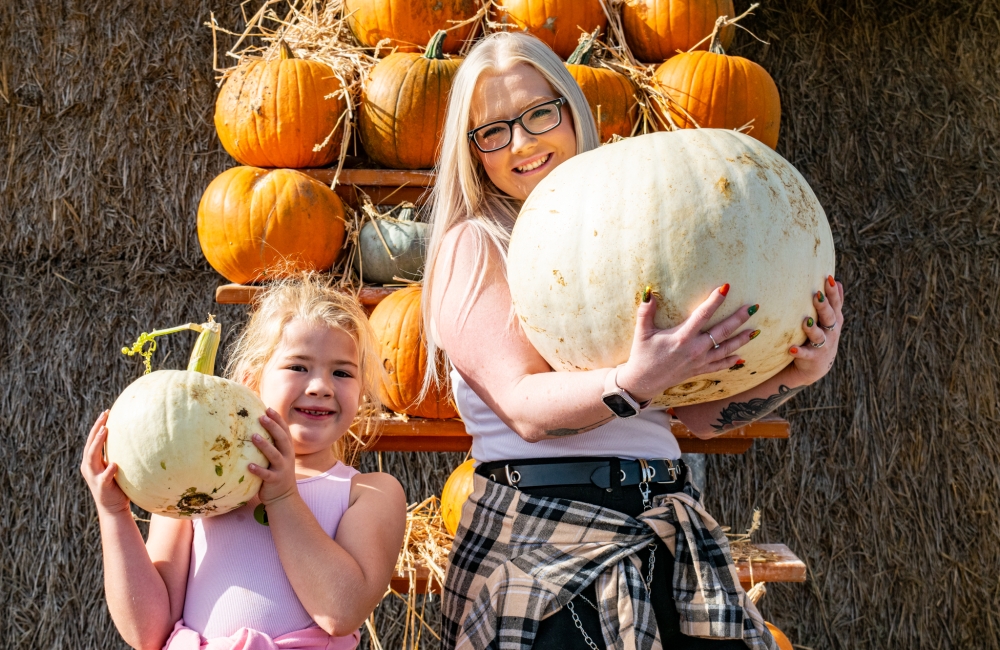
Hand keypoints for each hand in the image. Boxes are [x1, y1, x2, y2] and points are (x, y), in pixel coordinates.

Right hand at [80, 410, 130, 515]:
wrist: (113, 508)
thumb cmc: (117, 484)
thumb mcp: (116, 466)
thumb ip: (120, 454)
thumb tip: (137, 437)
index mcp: (92, 461)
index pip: (93, 440)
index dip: (98, 426)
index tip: (106, 412)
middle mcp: (89, 467)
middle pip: (90, 444)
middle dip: (96, 429)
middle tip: (104, 415)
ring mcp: (94, 477)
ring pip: (92, 457)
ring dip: (98, 443)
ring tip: (105, 430)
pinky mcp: (101, 487)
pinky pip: (104, 478)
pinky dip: (108, 470)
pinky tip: (114, 464)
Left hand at [248, 408, 296, 505]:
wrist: (284, 496)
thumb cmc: (276, 472)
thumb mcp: (278, 456)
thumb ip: (271, 444)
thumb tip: (254, 427)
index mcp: (287, 449)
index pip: (284, 430)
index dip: (277, 419)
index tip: (267, 409)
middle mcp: (287, 456)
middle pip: (281, 439)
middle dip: (272, 427)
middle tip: (261, 417)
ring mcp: (282, 468)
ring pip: (274, 455)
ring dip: (265, 445)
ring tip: (254, 436)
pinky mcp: (275, 480)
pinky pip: (266, 474)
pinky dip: (258, 470)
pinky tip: (249, 465)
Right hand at [617, 285, 756, 401]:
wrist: (643, 382)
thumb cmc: (642, 355)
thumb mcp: (642, 332)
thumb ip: (646, 312)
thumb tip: (649, 292)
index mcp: (682, 337)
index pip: (703, 315)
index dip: (715, 300)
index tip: (725, 288)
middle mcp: (695, 349)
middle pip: (722, 332)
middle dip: (739, 319)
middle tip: (753, 307)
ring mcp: (699, 361)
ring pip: (726, 349)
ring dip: (741, 340)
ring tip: (755, 331)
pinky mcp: (698, 371)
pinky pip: (719, 366)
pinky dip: (731, 362)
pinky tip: (741, 357)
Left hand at [786, 276, 844, 385]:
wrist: (816, 366)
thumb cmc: (822, 335)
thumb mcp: (830, 319)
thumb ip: (833, 302)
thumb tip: (836, 280)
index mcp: (834, 319)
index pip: (835, 303)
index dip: (833, 292)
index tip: (829, 279)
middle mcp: (831, 331)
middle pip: (829, 317)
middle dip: (823, 306)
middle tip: (817, 295)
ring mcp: (822, 345)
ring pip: (818, 336)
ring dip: (812, 329)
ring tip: (805, 321)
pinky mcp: (812, 357)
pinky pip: (805, 354)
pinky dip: (799, 352)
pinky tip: (791, 349)